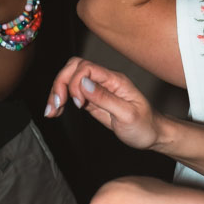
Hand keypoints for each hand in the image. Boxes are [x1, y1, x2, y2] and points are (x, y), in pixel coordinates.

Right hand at [44, 58, 163, 151]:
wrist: (152, 135)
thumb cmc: (144, 125)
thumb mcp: (127, 115)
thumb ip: (105, 98)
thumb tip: (83, 84)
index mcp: (115, 80)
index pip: (86, 68)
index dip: (76, 82)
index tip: (79, 104)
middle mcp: (105, 81)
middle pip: (74, 68)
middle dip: (60, 83)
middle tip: (57, 105)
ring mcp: (97, 89)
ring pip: (69, 79)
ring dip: (56, 92)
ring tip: (52, 111)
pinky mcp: (92, 100)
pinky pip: (71, 93)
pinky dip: (60, 100)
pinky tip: (55, 111)